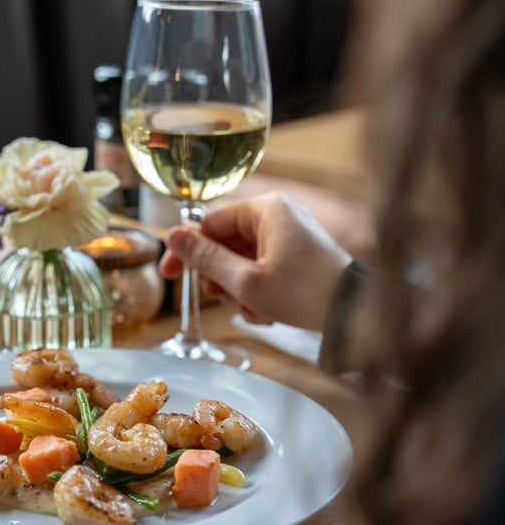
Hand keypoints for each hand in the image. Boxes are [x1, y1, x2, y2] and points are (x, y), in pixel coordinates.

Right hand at [159, 193, 351, 331]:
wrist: (354, 314)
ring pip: (242, 261)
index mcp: (266, 209)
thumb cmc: (302, 293)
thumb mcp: (245, 280)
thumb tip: (171, 234)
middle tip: (223, 298)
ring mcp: (289, 236)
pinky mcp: (297, 256)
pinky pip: (261, 269)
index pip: (209, 223)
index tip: (170, 274)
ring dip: (239, 290)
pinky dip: (257, 292)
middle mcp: (278, 216)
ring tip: (253, 309)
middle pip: (225, 243)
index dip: (187, 250)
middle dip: (220, 277)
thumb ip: (206, 258)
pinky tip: (267, 312)